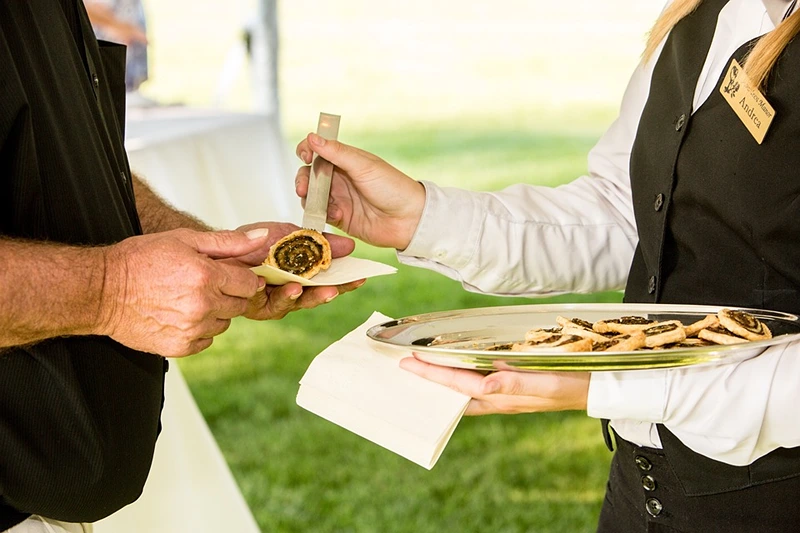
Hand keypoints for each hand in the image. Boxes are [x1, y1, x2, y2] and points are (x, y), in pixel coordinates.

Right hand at [99, 228, 269, 356]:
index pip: (249, 283)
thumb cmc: (140, 261)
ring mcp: (191, 329)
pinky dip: (199, 330)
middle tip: (203, 284)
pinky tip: (179, 315)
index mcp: (206, 276)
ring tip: (187, 298)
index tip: (230, 275)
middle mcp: (202, 305)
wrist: (102, 291)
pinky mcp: (180, 347)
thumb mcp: (184, 239)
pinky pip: (206, 340)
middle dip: (227, 293)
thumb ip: (228, 242)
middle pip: (238, 304)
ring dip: (214, 312)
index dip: (241, 277)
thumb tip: (262, 239)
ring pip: (224, 324)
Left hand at [228, 222, 363, 319]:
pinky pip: (259, 300)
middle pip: (312, 298)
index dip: (345, 282)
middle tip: (334, 289)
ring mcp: (271, 300)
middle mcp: (290, 292)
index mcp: (304, 277)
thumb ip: (319, 242)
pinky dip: (262, 291)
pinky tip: (263, 283)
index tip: (360, 277)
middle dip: (323, 294)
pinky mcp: (251, 304)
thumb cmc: (257, 241)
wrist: (222, 245)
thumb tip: (350, 245)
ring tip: (296, 288)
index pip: (329, 282)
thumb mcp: (293, 235)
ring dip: (293, 296)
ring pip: (287, 304)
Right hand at [295, 134, 425, 249]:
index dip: (307, 151)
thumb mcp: (363, 166)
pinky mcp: (340, 218)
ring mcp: (339, 198)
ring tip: (322, 205)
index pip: (318, 151)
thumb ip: (336, 153)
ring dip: (311, 200)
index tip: (305, 156)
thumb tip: (312, 137)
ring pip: (311, 197)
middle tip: (303, 189)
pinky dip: (323, 215)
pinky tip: (338, 216)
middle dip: (302, 181)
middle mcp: (339, 178)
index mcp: (346, 160)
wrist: (409, 219)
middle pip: (309, 175)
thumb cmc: (392, 188)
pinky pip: (321, 215)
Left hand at [399, 357, 589, 414]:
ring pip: (462, 389)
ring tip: (418, 368)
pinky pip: (476, 383)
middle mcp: (497, 398)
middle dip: (427, 379)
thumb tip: (484, 383)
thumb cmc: (573, 384)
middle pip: (453, 390)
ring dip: (441, 379)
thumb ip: (516, 384)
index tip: (408, 362)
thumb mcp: (547, 384)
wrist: (596, 389)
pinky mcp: (510, 387)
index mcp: (502, 397)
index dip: (432, 373)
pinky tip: (453, 368)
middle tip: (401, 366)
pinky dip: (459, 375)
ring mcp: (502, 394)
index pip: (458, 384)